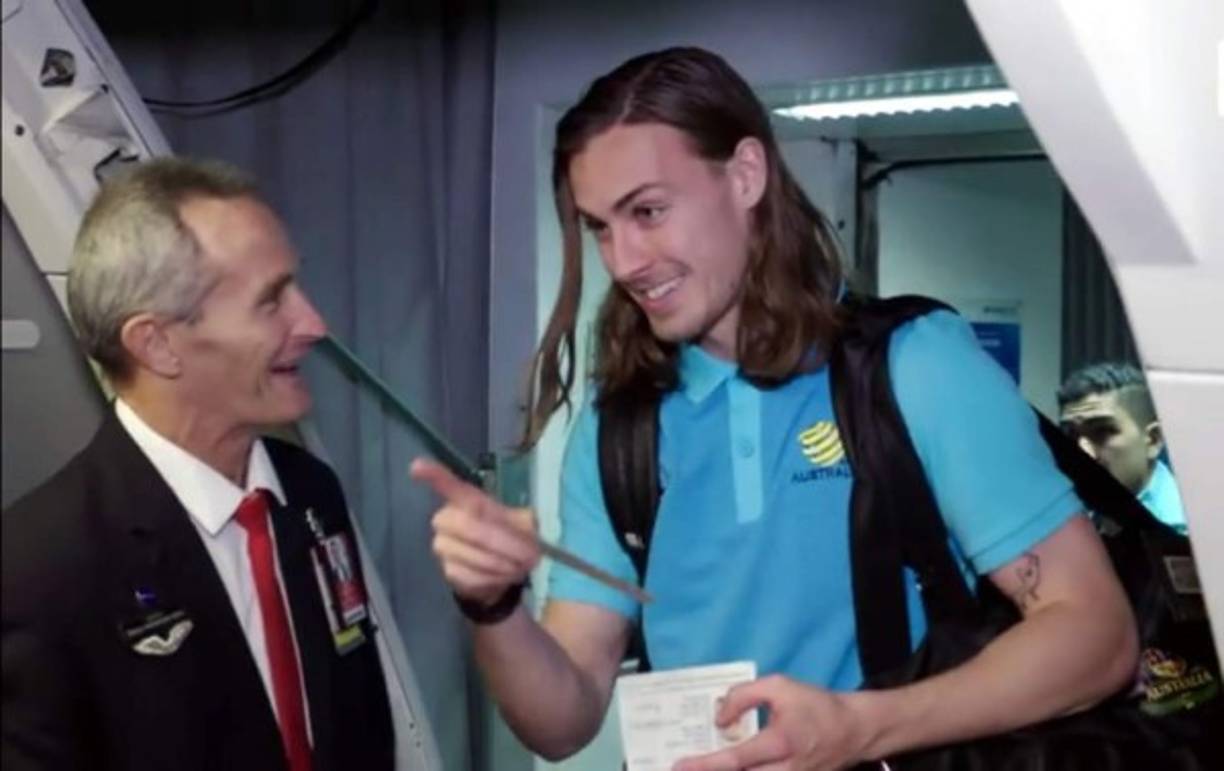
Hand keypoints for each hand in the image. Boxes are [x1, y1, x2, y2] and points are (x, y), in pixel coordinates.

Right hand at [410, 458, 539, 605]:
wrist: (502, 572)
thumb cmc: (510, 538)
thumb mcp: (523, 524)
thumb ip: (524, 520)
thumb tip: (525, 523)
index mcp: (467, 501)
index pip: (449, 486)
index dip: (434, 476)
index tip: (416, 466)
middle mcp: (447, 519)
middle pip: (470, 527)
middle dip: (505, 543)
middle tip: (529, 555)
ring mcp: (443, 546)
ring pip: (475, 555)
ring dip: (504, 564)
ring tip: (517, 566)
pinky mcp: (448, 571)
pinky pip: (474, 576)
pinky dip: (495, 578)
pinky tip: (502, 575)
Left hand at [673, 675, 872, 770]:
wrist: (854, 730)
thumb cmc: (814, 705)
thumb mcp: (779, 686)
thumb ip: (744, 696)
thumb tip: (719, 719)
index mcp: (780, 743)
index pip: (735, 759)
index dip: (705, 765)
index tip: (679, 765)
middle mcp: (785, 770)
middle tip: (679, 770)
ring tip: (698, 767)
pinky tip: (724, 767)